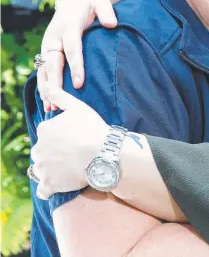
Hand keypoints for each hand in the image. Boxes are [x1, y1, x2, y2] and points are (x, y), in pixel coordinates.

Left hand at [30, 85, 109, 199]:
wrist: (102, 154)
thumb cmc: (93, 129)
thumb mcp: (78, 108)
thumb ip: (60, 96)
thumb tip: (45, 86)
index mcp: (44, 129)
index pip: (47, 134)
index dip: (61, 137)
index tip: (74, 139)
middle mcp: (38, 148)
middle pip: (42, 152)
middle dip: (53, 154)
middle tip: (74, 154)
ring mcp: (43, 168)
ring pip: (42, 170)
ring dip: (52, 170)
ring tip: (71, 169)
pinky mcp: (49, 185)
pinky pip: (44, 190)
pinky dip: (50, 189)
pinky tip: (62, 184)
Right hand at [37, 0, 116, 111]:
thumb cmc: (92, 2)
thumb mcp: (100, 1)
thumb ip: (106, 12)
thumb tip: (111, 25)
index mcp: (69, 25)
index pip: (72, 48)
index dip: (75, 66)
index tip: (78, 83)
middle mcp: (55, 35)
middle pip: (54, 62)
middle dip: (56, 82)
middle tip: (58, 101)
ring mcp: (49, 43)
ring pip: (45, 68)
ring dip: (47, 87)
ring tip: (50, 107)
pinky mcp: (48, 49)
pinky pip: (43, 69)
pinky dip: (44, 84)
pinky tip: (46, 100)